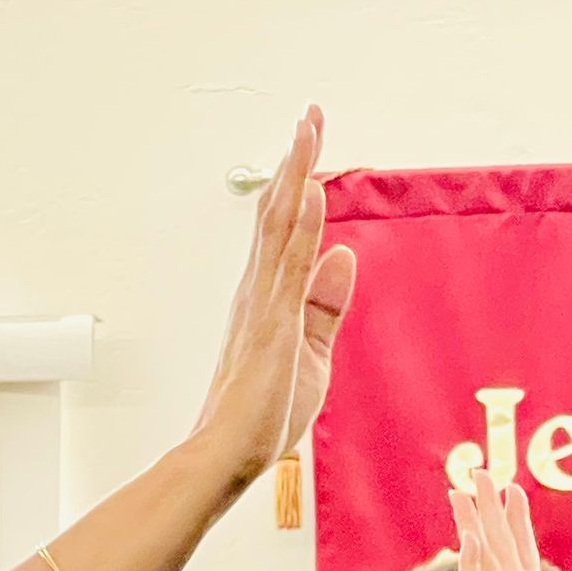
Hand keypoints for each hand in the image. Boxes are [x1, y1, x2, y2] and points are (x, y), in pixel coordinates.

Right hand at [195, 104, 357, 486]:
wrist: (228, 454)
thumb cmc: (261, 416)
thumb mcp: (313, 354)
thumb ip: (327, 305)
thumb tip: (343, 255)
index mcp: (268, 299)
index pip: (285, 230)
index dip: (299, 185)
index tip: (311, 146)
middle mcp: (260, 290)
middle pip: (278, 212)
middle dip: (296, 162)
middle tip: (310, 116)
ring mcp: (264, 303)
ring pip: (280, 224)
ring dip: (296, 175)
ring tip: (307, 130)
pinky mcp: (274, 323)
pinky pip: (289, 263)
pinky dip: (299, 225)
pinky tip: (309, 192)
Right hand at [450, 473, 571, 570]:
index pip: (522, 551)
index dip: (518, 520)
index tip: (512, 487)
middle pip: (496, 545)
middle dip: (486, 508)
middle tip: (475, 471)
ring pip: (482, 560)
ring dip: (472, 527)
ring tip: (460, 495)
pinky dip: (475, 567)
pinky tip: (470, 542)